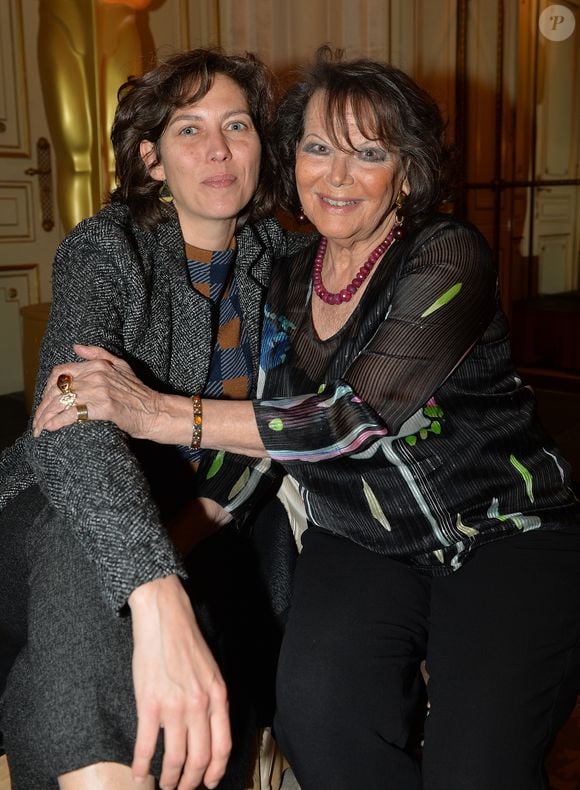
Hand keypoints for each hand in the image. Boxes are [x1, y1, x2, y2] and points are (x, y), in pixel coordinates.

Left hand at [33, 344, 164, 438]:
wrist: (156, 412)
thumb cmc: (139, 393)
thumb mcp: (122, 366)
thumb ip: (98, 353)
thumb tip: (75, 346)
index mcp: (97, 365)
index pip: (60, 373)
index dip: (46, 388)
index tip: (44, 403)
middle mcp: (96, 375)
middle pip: (57, 389)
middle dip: (42, 407)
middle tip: (37, 421)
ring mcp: (100, 391)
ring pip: (61, 402)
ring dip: (45, 417)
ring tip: (39, 428)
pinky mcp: (104, 408)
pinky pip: (72, 414)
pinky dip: (58, 422)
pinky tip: (51, 428)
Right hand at [129, 575, 230, 789]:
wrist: (165, 618)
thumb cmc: (187, 642)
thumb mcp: (212, 671)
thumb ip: (213, 701)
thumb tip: (211, 731)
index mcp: (218, 697)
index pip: (222, 747)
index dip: (215, 772)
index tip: (208, 783)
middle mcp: (199, 705)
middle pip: (199, 759)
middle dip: (190, 782)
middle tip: (182, 789)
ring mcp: (174, 706)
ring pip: (174, 758)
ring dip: (168, 778)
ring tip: (163, 785)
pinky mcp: (149, 703)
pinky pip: (145, 744)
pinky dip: (141, 764)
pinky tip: (138, 772)